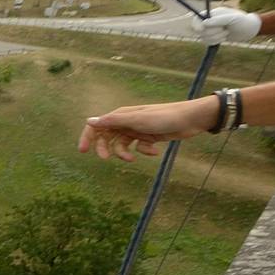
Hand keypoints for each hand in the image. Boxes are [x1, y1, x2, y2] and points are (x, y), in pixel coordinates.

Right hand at [77, 97, 218, 160]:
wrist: (191, 119)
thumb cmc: (164, 116)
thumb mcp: (136, 120)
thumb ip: (113, 122)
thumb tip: (89, 121)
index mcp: (120, 116)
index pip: (97, 126)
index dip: (87, 137)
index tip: (83, 151)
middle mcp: (126, 122)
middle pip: (106, 137)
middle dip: (105, 148)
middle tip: (105, 159)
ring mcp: (136, 130)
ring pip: (121, 145)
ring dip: (124, 153)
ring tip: (133, 158)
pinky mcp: (147, 138)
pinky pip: (138, 148)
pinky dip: (144, 151)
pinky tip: (154, 150)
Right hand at [190, 7, 261, 44]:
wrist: (250, 29)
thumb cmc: (242, 21)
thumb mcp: (232, 19)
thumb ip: (218, 20)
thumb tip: (204, 23)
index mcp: (212, 14)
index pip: (197, 19)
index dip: (196, 24)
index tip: (201, 30)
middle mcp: (209, 21)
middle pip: (200, 30)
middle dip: (213, 32)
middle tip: (224, 29)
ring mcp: (211, 29)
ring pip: (204, 37)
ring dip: (216, 37)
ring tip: (227, 33)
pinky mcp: (213, 37)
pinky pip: (207, 42)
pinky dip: (215, 42)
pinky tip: (224, 38)